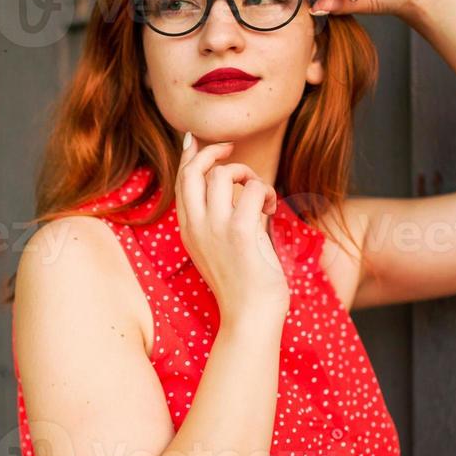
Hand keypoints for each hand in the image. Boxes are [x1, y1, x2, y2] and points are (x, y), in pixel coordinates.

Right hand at [175, 135, 289, 323]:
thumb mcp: (223, 247)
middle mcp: (196, 227)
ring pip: (223, 174)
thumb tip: (240, 188)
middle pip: (194, 170)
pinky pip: (254, 190)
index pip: (181, 181)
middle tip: (232, 151)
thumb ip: (224, 217)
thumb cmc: (245, 285)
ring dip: (247, 175)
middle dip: (213, 151)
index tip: (196, 138)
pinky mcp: (240, 233)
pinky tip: (273, 208)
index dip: (189, 155)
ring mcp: (215, 229)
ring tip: (261, 196)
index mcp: (189, 230)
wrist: (250, 317)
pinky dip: (267, 192)